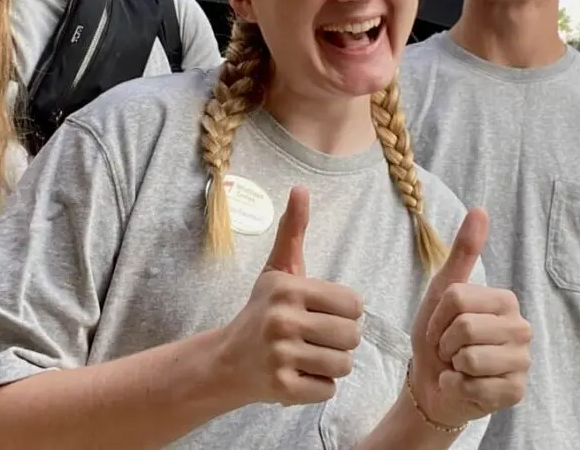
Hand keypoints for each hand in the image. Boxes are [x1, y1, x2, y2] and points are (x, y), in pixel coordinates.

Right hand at [218, 186, 363, 405]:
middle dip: (340, 339)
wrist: (225, 360)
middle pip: (352, 336)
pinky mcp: (281, 388)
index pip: (354, 304)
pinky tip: (299, 374)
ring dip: (331, 364)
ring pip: (343, 364)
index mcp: (288, 288)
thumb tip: (300, 189)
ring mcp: (281, 356)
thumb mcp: (277, 269)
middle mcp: (283, 320)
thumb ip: (293, 230)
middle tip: (316, 337)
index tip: (323, 312)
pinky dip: (319, 386)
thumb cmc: (261, 310)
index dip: (345, 311)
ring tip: (309, 355)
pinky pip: (328, 390)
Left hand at [407, 208, 531, 428]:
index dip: (438, 316)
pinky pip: (476, 387)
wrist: (432, 385)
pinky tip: (464, 386)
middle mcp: (522, 328)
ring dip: (452, 366)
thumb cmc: (438, 337)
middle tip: (449, 350)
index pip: (458, 299)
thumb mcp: (443, 291)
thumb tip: (480, 209)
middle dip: (445, 342)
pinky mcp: (516, 392)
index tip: (440, 327)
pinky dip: (458, 388)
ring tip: (458, 366)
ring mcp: (522, 362)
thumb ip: (463, 252)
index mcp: (505, 300)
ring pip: (470, 358)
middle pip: (465, 327)